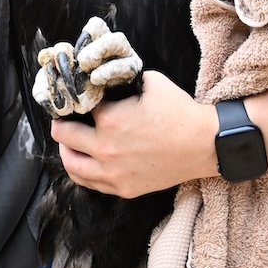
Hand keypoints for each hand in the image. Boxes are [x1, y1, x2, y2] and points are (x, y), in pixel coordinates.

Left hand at [49, 71, 219, 197]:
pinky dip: (81, 171)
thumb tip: (108, 78)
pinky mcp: (123, 189)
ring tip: (69, 141)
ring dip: (66, 150)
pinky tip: (84, 161)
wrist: (205, 145)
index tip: (74, 97)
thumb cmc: (180, 112)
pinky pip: (90, 183)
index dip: (77, 99)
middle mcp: (106, 149)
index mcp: (110, 121)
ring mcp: (113, 173)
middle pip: (64, 136)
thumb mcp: (150, 83)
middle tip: (64, 119)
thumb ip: (123, 81)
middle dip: (62, 124)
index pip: (78, 106)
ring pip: (71, 165)